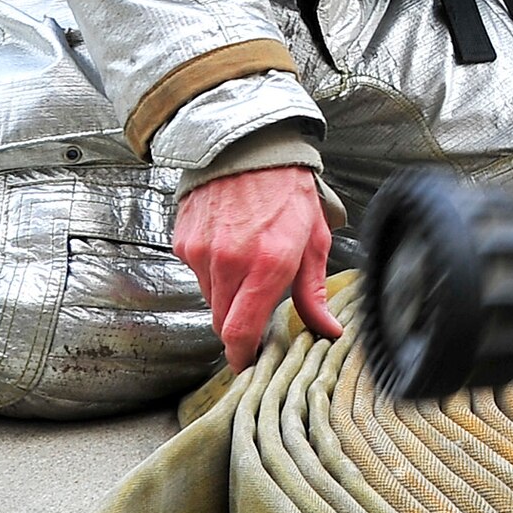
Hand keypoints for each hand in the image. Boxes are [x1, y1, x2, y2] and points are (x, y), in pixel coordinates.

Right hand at [173, 164, 342, 371]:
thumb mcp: (314, 241)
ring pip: (210, 299)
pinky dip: (213, 272)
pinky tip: (231, 248)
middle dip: (238, 327)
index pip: (240, 331)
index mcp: (268, 265)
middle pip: (222, 322)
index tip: (248, 364)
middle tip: (257, 318)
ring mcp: (202, 252)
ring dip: (227, 297)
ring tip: (249, 268)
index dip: (241, 356)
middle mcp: (230, 262)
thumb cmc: (291, 194)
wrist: (251, 148)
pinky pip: (198, 274)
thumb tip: (328, 332)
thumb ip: (314, 293)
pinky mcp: (184, 242)